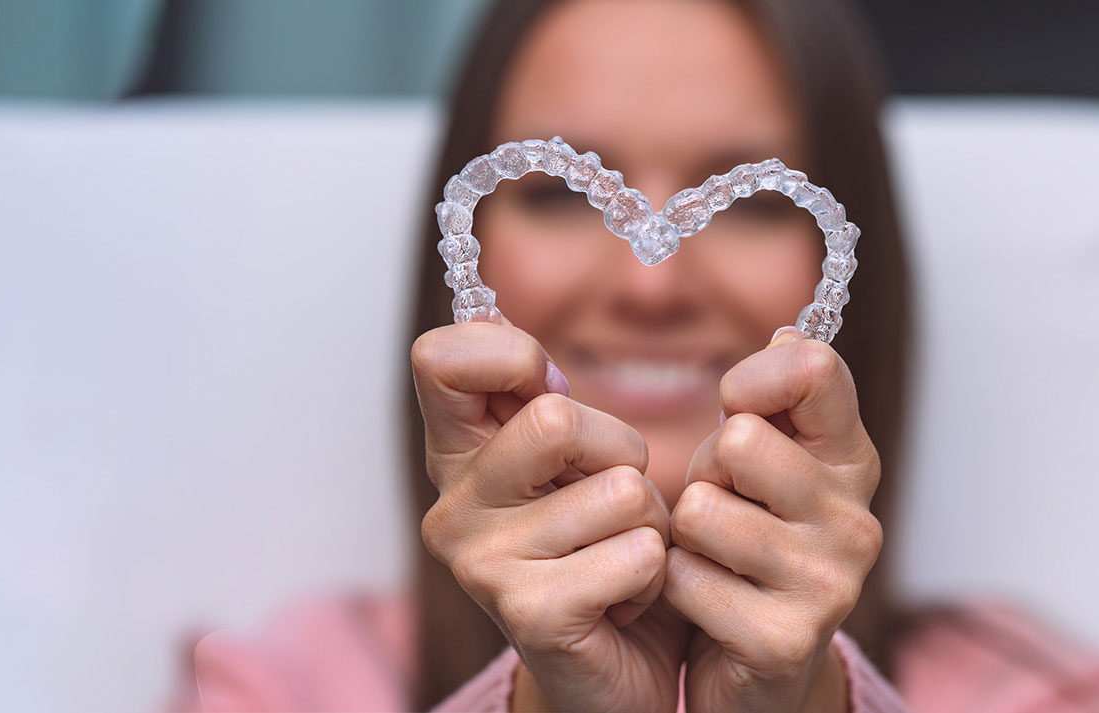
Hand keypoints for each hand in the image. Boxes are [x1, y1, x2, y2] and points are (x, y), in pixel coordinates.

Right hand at [411, 319, 686, 712]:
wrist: (628, 674)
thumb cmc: (611, 553)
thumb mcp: (582, 460)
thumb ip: (549, 398)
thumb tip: (517, 339)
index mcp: (460, 455)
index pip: (442, 358)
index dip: (511, 356)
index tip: (551, 391)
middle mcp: (453, 507)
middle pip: (556, 416)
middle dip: (623, 454)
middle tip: (615, 505)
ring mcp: (481, 564)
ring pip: (619, 489)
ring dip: (651, 525)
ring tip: (624, 559)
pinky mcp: (527, 614)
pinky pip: (635, 553)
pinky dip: (656, 575)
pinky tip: (627, 602)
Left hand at [664, 327, 883, 712]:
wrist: (750, 669)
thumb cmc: (746, 545)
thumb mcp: (758, 464)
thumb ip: (773, 401)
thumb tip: (789, 332)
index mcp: (852, 462)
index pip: (814, 369)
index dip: (752, 380)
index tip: (736, 410)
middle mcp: (856, 519)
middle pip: (740, 441)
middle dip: (706, 474)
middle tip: (720, 513)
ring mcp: (828, 584)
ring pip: (700, 511)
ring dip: (683, 537)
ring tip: (710, 558)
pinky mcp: (784, 639)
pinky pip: (682, 577)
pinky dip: (671, 588)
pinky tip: (703, 604)